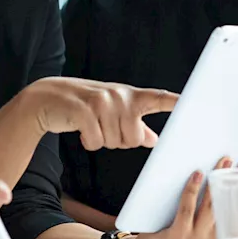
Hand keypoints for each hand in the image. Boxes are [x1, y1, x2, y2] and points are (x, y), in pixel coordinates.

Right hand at [21, 76, 178, 151]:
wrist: (46, 98)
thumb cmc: (85, 106)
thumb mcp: (113, 112)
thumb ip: (136, 125)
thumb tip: (155, 140)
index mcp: (130, 96)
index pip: (157, 98)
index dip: (175, 102)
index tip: (191, 103)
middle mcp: (119, 96)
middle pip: (134, 139)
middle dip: (119, 140)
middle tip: (103, 126)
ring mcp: (101, 102)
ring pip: (115, 142)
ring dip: (102, 140)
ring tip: (91, 125)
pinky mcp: (84, 111)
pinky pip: (96, 142)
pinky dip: (88, 142)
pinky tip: (80, 129)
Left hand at [126, 154, 237, 238]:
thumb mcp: (198, 236)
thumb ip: (211, 218)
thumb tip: (222, 182)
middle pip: (230, 207)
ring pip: (211, 206)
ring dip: (219, 180)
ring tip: (225, 161)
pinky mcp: (178, 237)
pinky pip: (187, 208)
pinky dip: (192, 189)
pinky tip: (197, 174)